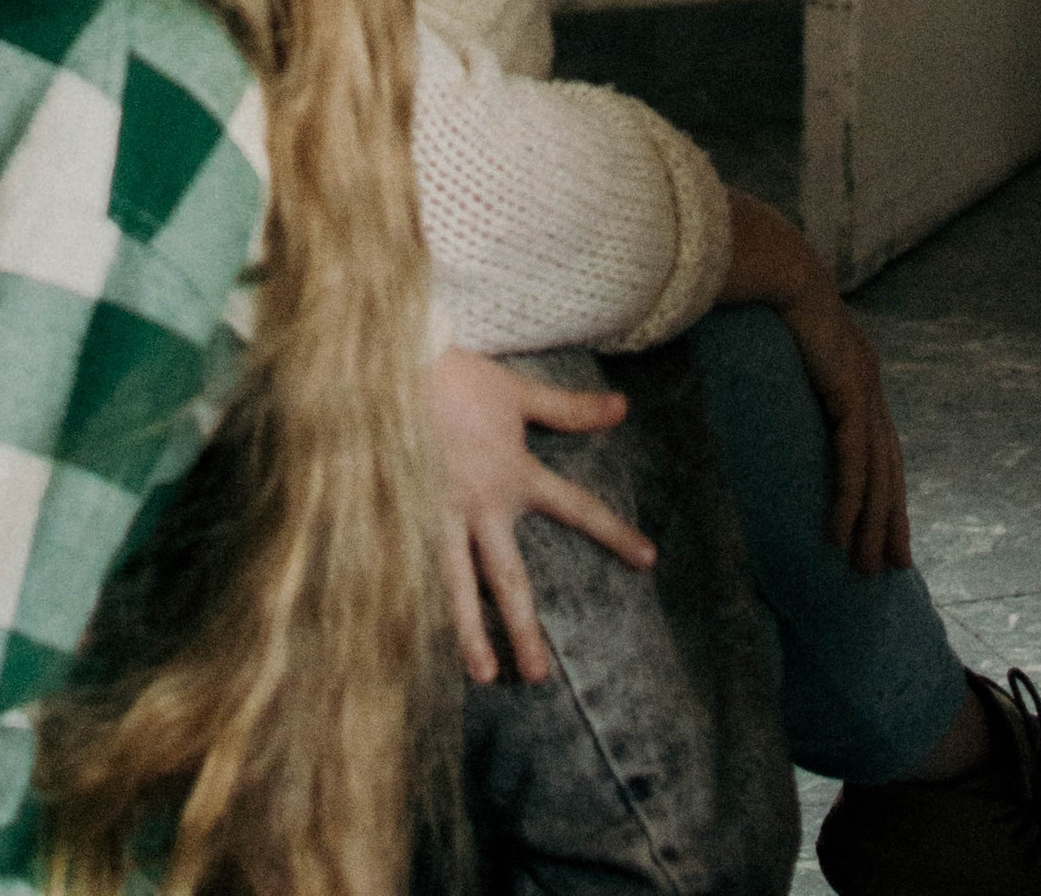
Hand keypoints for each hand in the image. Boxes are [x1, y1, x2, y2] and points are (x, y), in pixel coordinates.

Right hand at [428, 345, 654, 687]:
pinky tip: (413, 641)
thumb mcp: (517, 393)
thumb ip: (568, 409)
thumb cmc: (457, 380)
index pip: (575, 508)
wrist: (392, 365)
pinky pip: (411, 572)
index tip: (648, 560)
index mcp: (514, 475)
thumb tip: (623, 407)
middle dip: (523, 628)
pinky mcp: (402, 518)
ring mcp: (438, 517)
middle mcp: (481, 507)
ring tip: (482, 675)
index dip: (613, 532)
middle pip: (507, 577)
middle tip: (539, 676)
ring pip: (456, 586)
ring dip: (469, 632)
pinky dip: (414, 606)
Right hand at [780, 277, 910, 576]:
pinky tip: (841, 535)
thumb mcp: (777, 337)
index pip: (879, 443)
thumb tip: (745, 378)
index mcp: (856, 370)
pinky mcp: (849, 394)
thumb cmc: (763, 290)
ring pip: (876, 475)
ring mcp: (864, 389)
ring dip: (871, 525)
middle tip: (892, 565)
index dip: (882, 487)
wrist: (777, 261)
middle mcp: (868, 384)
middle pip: (888, 468)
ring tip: (864, 568)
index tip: (883, 525)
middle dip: (891, 520)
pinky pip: (854, 462)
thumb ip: (777, 364)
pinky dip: (850, 502)